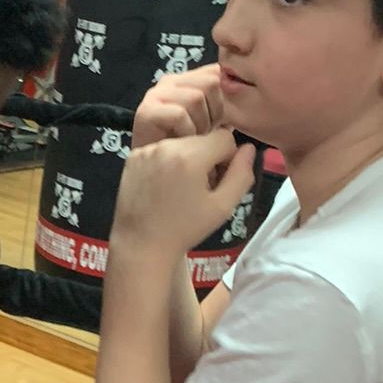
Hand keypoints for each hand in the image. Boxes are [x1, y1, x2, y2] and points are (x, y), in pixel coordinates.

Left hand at [113, 127, 255, 256]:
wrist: (142, 245)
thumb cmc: (185, 230)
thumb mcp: (222, 207)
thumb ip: (242, 174)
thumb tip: (249, 148)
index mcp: (189, 156)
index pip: (224, 137)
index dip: (228, 158)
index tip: (218, 180)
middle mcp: (166, 146)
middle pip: (202, 138)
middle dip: (207, 158)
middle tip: (201, 187)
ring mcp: (146, 150)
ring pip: (181, 142)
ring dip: (187, 158)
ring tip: (181, 188)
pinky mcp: (133, 156)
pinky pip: (161, 149)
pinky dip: (168, 161)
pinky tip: (164, 186)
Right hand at [131, 62, 227, 148]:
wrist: (158, 171)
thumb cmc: (186, 146)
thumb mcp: (210, 119)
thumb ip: (219, 101)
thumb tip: (231, 84)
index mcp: (185, 80)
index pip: (215, 73)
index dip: (223, 100)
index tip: (215, 122)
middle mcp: (169, 82)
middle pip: (210, 83)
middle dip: (214, 112)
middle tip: (204, 133)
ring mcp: (155, 95)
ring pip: (195, 98)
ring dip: (200, 124)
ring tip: (192, 140)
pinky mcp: (146, 111)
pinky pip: (179, 114)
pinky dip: (186, 132)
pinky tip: (181, 143)